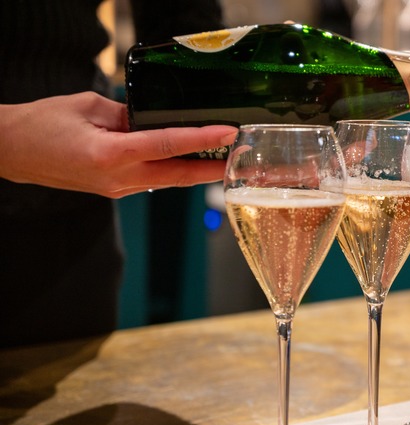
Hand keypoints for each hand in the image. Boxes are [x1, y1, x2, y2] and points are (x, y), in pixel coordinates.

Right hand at [0, 92, 237, 197]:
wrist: (11, 151)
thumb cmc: (42, 125)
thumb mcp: (88, 106)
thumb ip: (129, 114)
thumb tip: (159, 119)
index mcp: (110, 154)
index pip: (168, 145)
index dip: (203, 139)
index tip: (230, 133)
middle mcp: (118, 179)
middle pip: (178, 176)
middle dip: (214, 168)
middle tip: (243, 157)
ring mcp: (118, 190)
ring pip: (168, 182)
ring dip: (198, 172)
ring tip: (226, 157)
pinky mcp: (115, 191)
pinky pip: (154, 181)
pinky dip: (176, 171)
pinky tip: (192, 162)